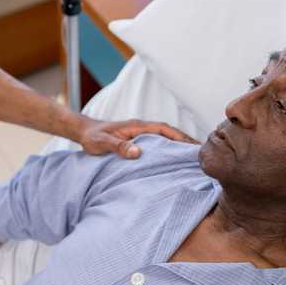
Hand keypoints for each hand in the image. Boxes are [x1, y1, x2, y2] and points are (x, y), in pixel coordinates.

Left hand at [76, 118, 197, 157]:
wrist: (84, 132)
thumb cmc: (93, 137)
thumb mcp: (103, 143)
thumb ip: (118, 147)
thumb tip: (138, 152)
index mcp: (137, 126)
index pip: (164, 129)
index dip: (180, 137)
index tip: (193, 146)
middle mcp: (141, 128)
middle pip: (169, 132)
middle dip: (185, 140)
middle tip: (201, 153)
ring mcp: (140, 133)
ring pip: (165, 137)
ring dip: (178, 144)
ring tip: (193, 157)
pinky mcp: (138, 139)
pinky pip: (158, 142)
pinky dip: (169, 148)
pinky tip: (173, 158)